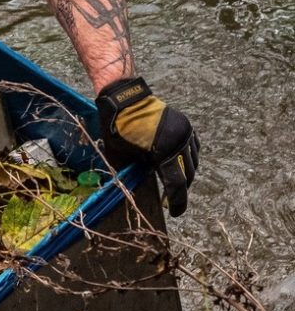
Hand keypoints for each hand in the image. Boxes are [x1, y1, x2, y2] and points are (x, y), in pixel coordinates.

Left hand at [96, 77, 199, 215]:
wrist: (124, 98)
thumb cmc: (117, 127)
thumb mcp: (122, 156)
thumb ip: (136, 173)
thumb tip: (143, 188)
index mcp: (165, 151)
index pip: (177, 185)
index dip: (178, 202)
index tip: (176, 213)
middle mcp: (180, 141)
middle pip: (187, 174)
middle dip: (180, 189)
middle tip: (171, 200)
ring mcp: (185, 131)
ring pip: (193, 161)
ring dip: (185, 173)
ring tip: (174, 183)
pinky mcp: (185, 124)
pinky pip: (192, 147)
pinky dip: (187, 157)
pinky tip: (179, 164)